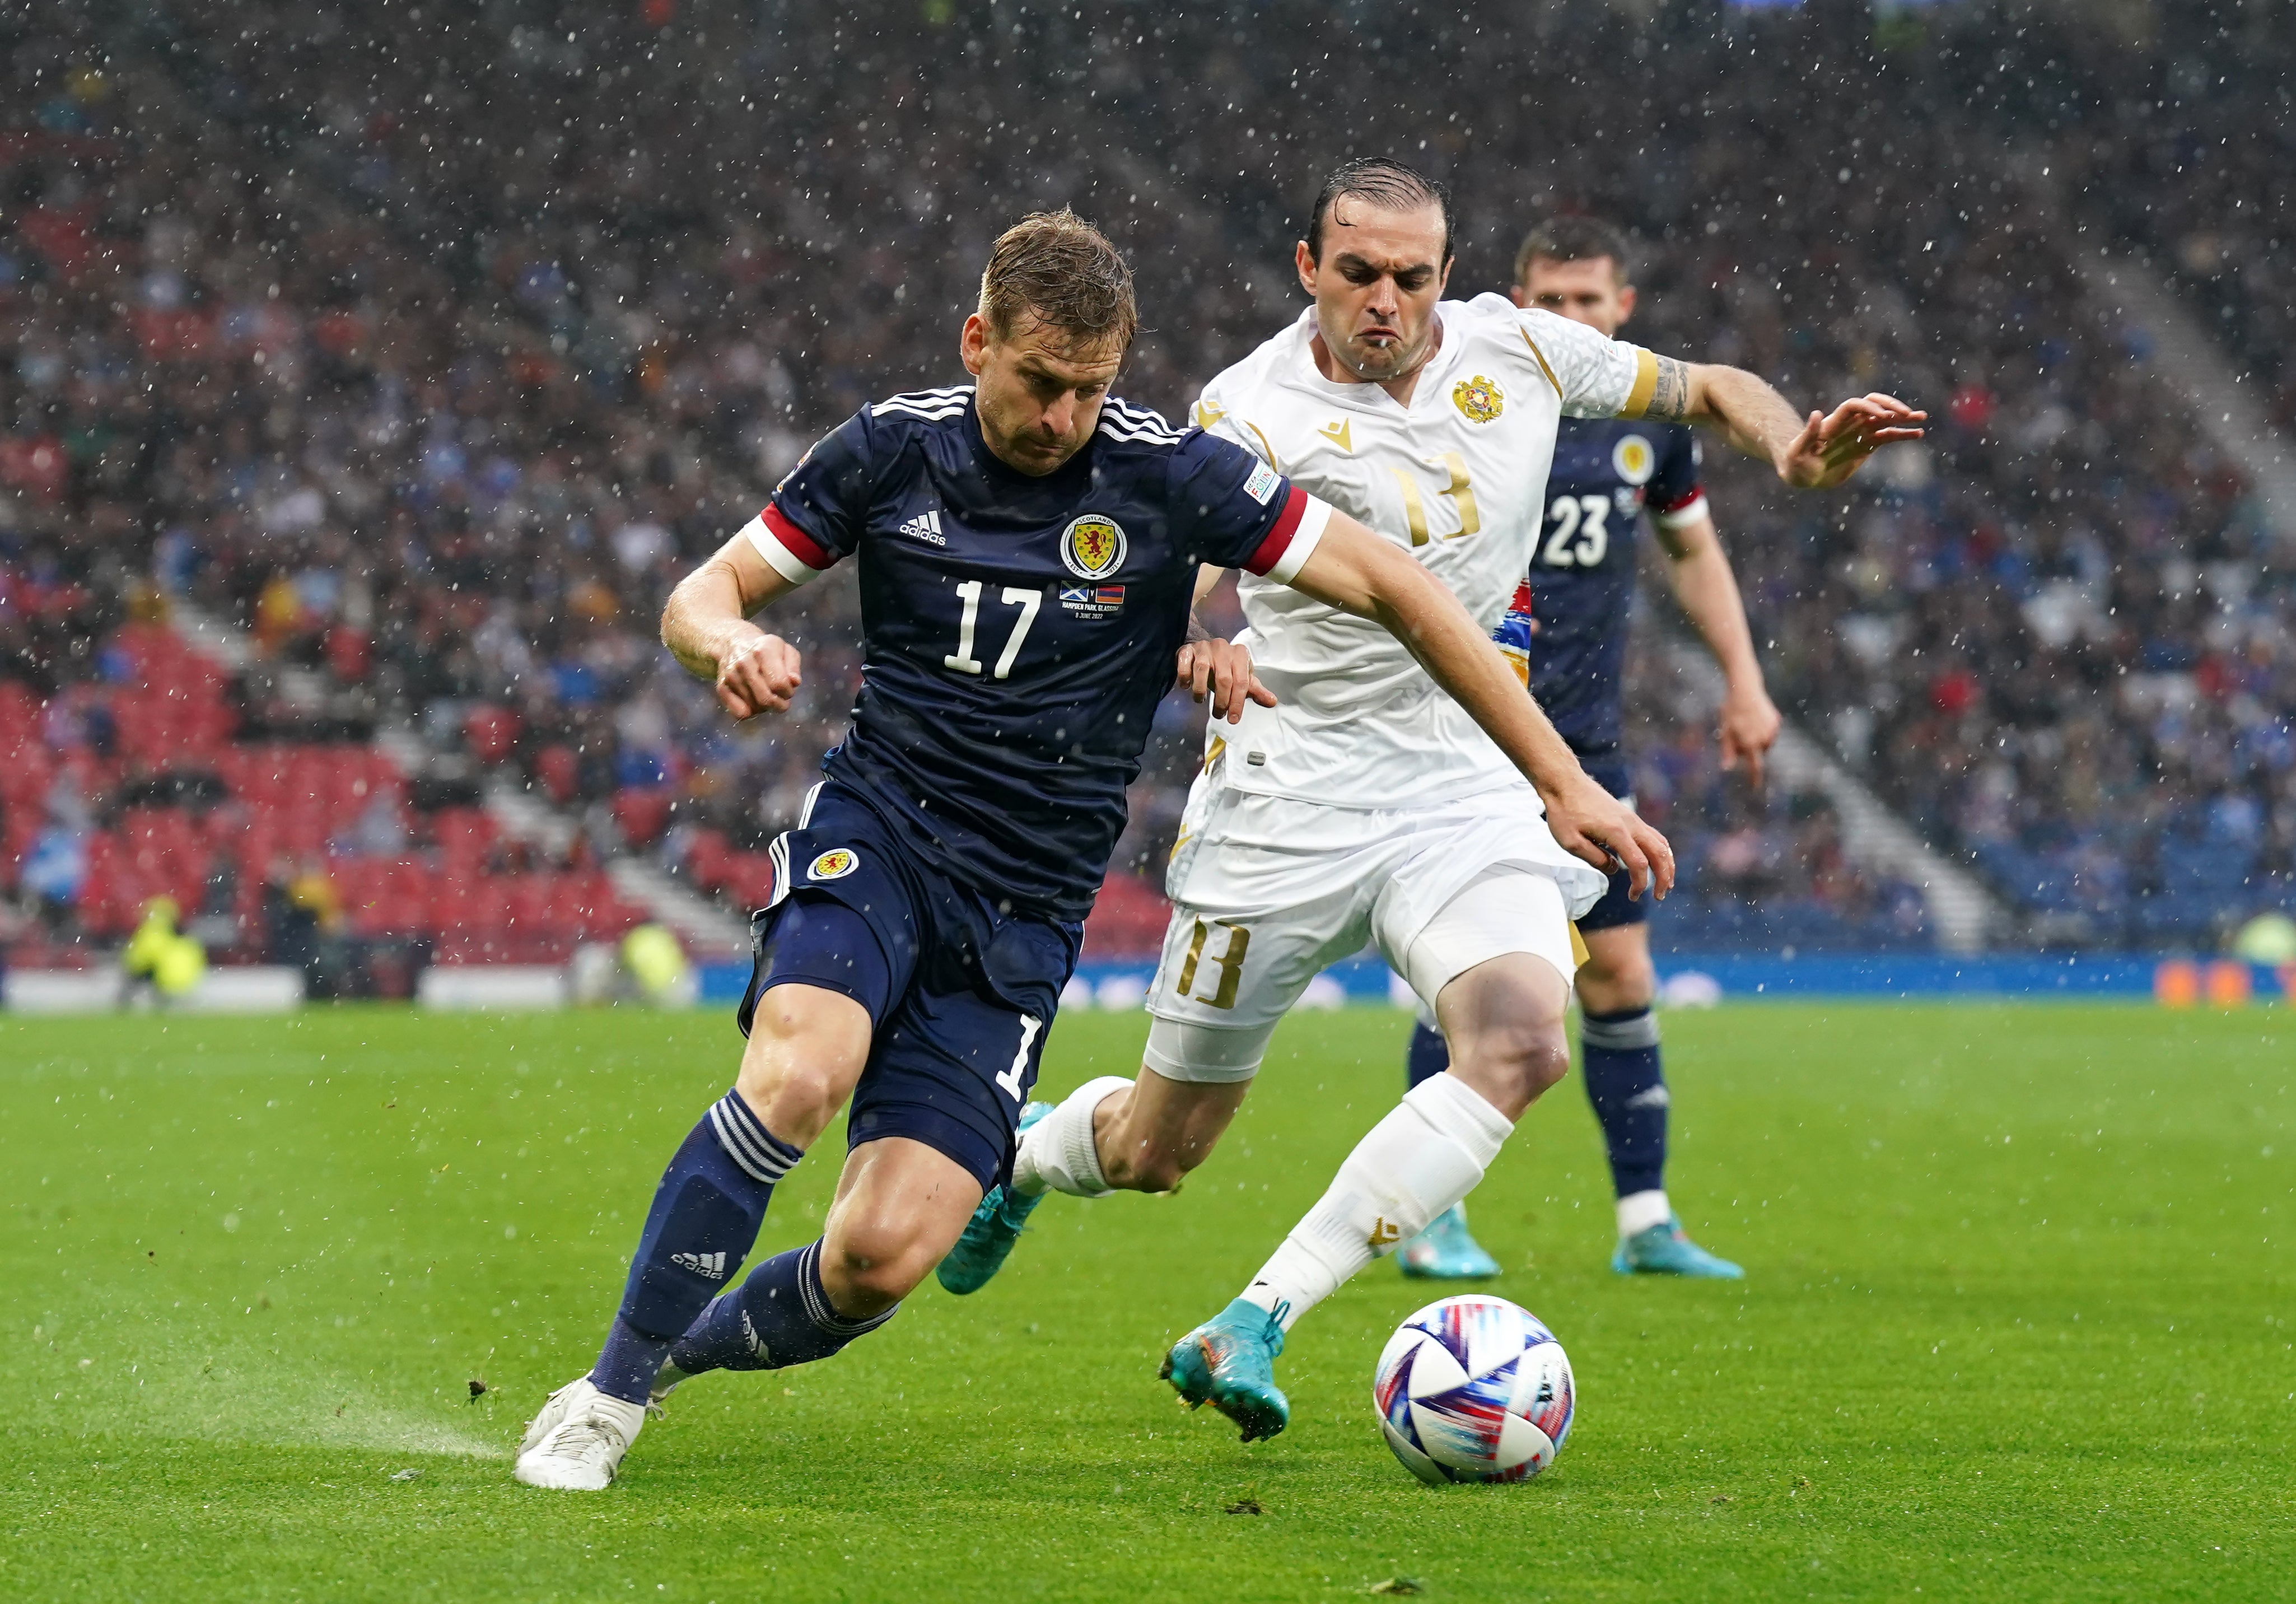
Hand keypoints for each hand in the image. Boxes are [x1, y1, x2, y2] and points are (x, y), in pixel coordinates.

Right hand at [715, 629, 801, 719]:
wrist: (734, 644)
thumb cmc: (766, 651)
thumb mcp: (786, 651)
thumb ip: (793, 667)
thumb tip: (794, 682)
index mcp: (763, 651)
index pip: (779, 684)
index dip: (788, 692)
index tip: (788, 689)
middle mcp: (744, 663)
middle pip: (766, 699)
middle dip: (779, 705)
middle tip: (781, 700)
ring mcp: (731, 676)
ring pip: (754, 708)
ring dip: (765, 707)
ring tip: (765, 693)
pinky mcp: (722, 688)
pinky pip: (740, 713)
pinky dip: (750, 712)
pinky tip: (752, 700)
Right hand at [1175, 636, 1276, 724]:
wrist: (1205, 650)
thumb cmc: (1226, 668)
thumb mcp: (1242, 678)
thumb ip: (1255, 690)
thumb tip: (1272, 701)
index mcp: (1240, 654)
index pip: (1241, 682)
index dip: (1237, 702)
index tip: (1233, 719)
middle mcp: (1223, 648)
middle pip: (1224, 678)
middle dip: (1221, 701)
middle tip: (1218, 714)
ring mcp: (1204, 647)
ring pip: (1203, 669)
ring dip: (1201, 689)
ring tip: (1200, 700)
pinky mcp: (1188, 649)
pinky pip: (1185, 662)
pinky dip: (1185, 676)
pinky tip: (1186, 686)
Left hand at [1541, 770, 1674, 900]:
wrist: (1565, 783)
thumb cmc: (1564, 812)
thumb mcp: (1570, 842)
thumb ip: (1594, 859)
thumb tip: (1614, 870)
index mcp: (1616, 832)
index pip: (1638, 863)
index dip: (1640, 883)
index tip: (1633, 897)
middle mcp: (1630, 824)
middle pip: (1659, 853)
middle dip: (1664, 877)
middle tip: (1659, 896)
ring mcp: (1632, 819)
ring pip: (1660, 843)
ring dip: (1667, 864)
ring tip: (1666, 883)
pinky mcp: (1630, 817)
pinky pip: (1653, 835)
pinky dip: (1660, 852)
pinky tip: (1656, 862)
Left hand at [1717, 682, 1781, 786]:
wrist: (1744, 689)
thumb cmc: (1730, 711)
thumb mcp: (1725, 732)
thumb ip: (1727, 752)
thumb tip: (1726, 769)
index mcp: (1751, 743)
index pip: (1756, 767)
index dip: (1756, 779)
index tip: (1756, 789)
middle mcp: (1765, 739)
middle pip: (1757, 752)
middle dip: (1749, 748)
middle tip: (1737, 732)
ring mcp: (1772, 730)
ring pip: (1764, 743)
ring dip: (1756, 739)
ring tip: (1745, 723)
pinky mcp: (1776, 721)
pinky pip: (1769, 731)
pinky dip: (1762, 729)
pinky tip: (1754, 717)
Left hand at [1777, 394, 1925, 488]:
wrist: (1801, 474)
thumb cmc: (1795, 462)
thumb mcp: (1797, 450)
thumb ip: (1808, 433)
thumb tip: (1816, 413)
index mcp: (1834, 423)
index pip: (1855, 406)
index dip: (1869, 408)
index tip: (1884, 417)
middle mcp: (1849, 424)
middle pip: (1874, 406)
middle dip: (1892, 407)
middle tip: (1909, 413)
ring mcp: (1859, 434)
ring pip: (1885, 421)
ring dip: (1903, 418)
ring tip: (1921, 418)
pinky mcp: (1866, 446)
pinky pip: (1887, 437)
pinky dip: (1902, 435)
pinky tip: (1918, 434)